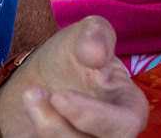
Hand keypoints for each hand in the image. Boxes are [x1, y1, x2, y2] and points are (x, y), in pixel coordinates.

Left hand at [0, 16, 147, 137]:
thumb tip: (98, 56)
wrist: (39, 76)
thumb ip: (97, 35)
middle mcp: (109, 134)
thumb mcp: (87, 32)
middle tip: (35, 94)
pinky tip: (30, 107)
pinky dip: (32, 132)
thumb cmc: (73, 56)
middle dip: (59, 128)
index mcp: (130, 109)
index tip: (60, 96)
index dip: (93, 116)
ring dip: (43, 125)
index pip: (124, 126)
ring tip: (31, 93)